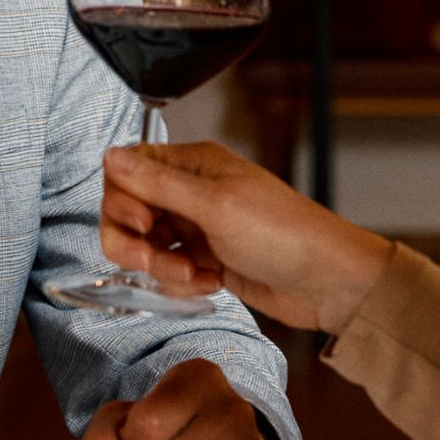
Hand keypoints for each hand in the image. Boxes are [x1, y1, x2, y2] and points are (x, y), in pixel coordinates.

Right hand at [101, 142, 392, 333]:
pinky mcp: (205, 260)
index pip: (128, 170)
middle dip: (134, 242)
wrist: (328, 282)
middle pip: (129, 212)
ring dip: (160, 267)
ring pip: (146, 246)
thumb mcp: (215, 205)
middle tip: (152, 260)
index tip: (140, 222)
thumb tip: (111, 156)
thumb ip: (158, 183)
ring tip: (192, 277)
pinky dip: (181, 283)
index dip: (122, 199)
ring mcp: (198, 228)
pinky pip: (169, 271)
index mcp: (193, 165)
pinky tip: (210, 284)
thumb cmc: (284, 233)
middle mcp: (191, 192)